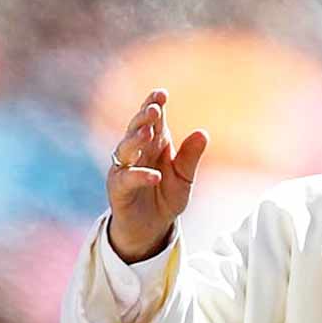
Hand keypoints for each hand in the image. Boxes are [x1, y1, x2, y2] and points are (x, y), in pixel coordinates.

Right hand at [107, 88, 208, 262]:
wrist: (152, 228)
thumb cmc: (165, 197)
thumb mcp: (184, 178)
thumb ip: (191, 157)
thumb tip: (203, 133)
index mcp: (154, 144)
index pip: (152, 120)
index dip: (154, 105)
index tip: (161, 93)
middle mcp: (136, 152)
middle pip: (136, 129)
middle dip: (143, 117)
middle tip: (154, 109)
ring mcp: (125, 169)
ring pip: (125, 149)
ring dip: (136, 140)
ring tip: (148, 133)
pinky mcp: (118, 189)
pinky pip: (127, 179)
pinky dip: (140, 176)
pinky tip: (154, 175)